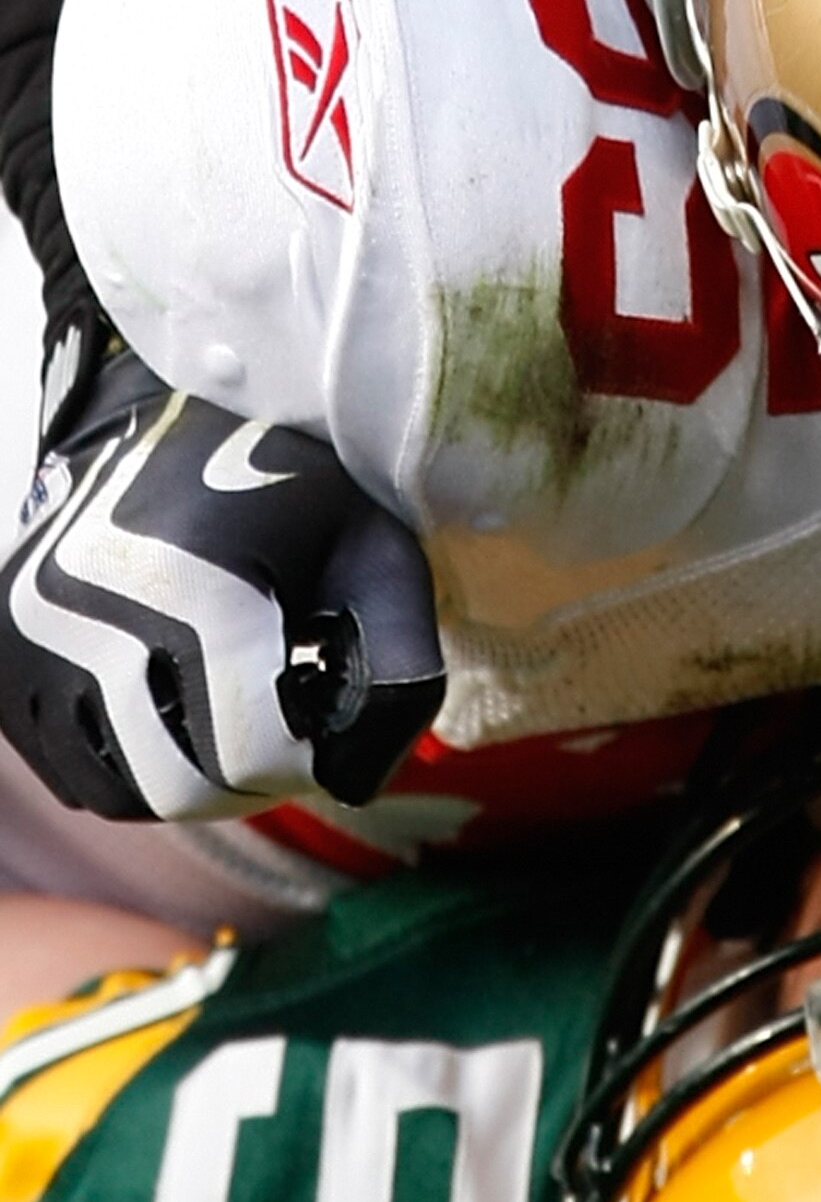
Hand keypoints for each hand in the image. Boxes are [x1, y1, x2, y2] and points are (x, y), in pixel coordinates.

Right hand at [0, 352, 444, 820]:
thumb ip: (400, 668)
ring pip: (120, 789)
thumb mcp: (375, 550)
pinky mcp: (1, 661)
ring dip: (191, 774)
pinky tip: (178, 703)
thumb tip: (356, 785)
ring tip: (236, 706)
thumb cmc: (291, 479)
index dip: (313, 756)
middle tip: (291, 721)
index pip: (250, 753)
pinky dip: (132, 761)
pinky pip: (71, 768)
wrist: (173, 412)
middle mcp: (78, 619)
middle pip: (179, 785)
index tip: (333, 706)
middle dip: (252, 774)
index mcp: (178, 588)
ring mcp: (24, 644)